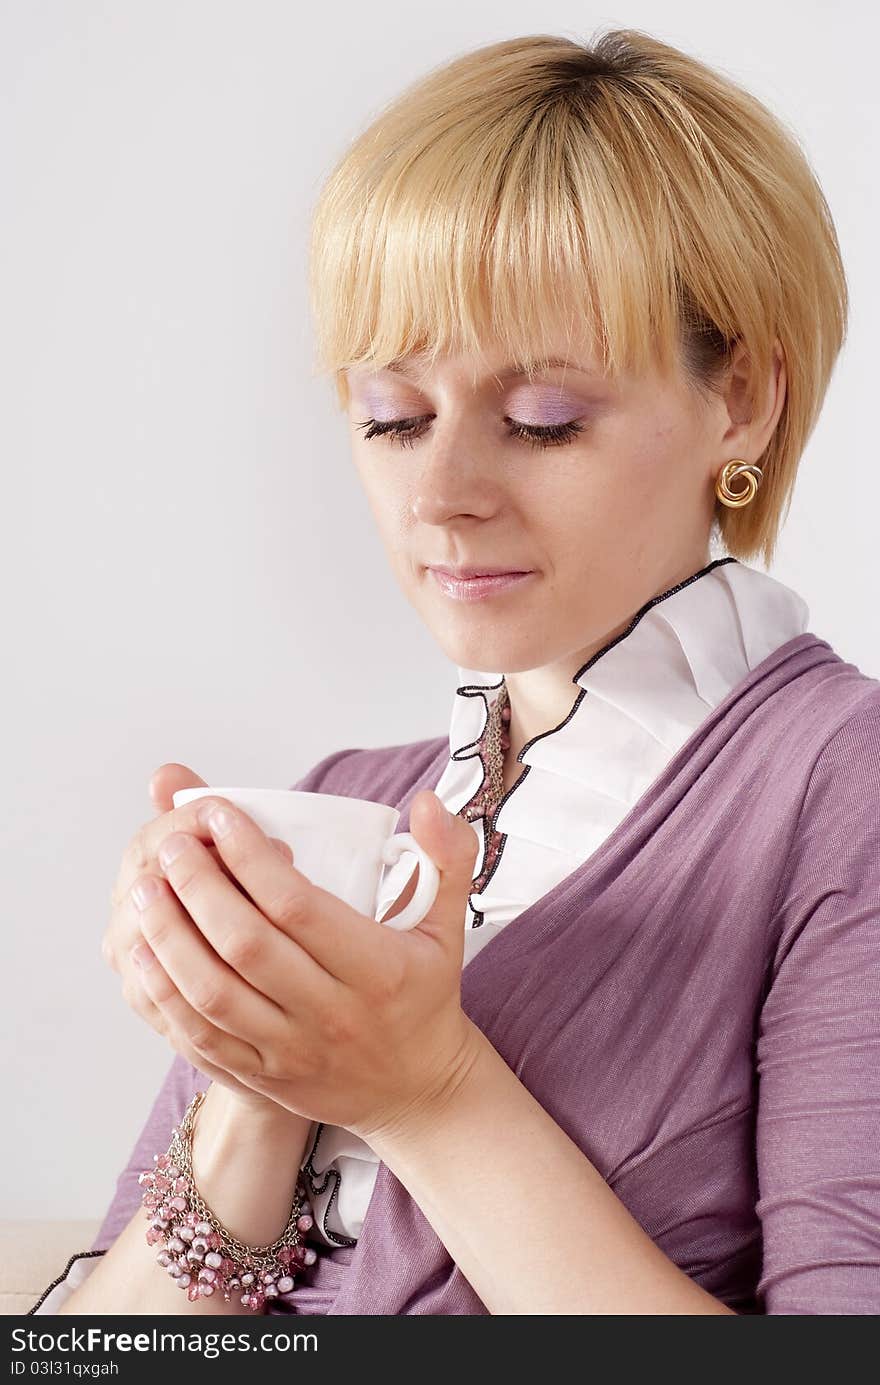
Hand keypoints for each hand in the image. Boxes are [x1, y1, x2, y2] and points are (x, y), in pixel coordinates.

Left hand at [127, 786, 486, 1142]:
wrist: (418, 1090)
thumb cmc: (423, 993)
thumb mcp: (448, 924)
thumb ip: (448, 856)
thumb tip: (425, 800)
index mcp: (377, 969)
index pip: (298, 907)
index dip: (251, 857)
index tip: (222, 816)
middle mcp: (333, 1013)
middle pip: (246, 945)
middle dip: (199, 887)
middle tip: (172, 843)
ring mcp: (292, 1050)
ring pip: (214, 993)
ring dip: (170, 937)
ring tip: (145, 888)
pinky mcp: (262, 1077)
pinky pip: (200, 1037)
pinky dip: (164, 993)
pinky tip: (142, 952)